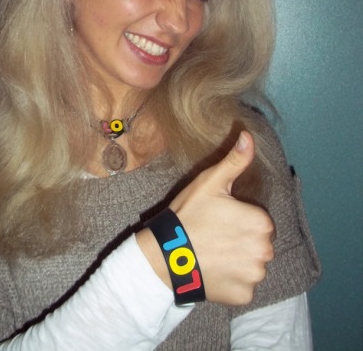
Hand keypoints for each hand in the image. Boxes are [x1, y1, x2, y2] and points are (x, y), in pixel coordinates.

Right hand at [137, 131, 273, 305]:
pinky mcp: (244, 296)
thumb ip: (235, 161)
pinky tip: (214, 270)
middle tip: (216, 236)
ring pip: (253, 264)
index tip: (221, 220)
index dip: (241, 218)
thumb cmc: (189, 215)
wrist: (165, 256)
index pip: (260, 220)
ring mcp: (254, 276)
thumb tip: (249, 135)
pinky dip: (233, 280)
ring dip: (240, 261)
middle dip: (243, 240)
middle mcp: (265, 251)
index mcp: (261, 222)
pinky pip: (244, 286)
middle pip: (260, 243)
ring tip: (214, 253)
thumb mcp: (210, 183)